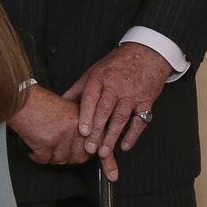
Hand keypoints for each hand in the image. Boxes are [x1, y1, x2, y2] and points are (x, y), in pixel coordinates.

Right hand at [9, 85, 118, 180]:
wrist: (23, 98)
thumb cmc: (42, 103)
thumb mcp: (69, 110)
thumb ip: (81, 128)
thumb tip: (86, 149)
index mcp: (86, 120)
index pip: (102, 144)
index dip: (108, 163)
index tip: (112, 176)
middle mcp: (78, 129)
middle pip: (80, 157)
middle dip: (69, 155)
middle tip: (58, 144)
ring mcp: (63, 136)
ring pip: (61, 160)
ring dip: (51, 155)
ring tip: (44, 139)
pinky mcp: (47, 142)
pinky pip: (44, 160)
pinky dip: (37, 155)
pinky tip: (35, 145)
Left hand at [62, 42, 170, 158]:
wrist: (146, 54)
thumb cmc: (116, 65)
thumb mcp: (94, 72)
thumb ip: (78, 89)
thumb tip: (60, 103)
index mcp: (100, 79)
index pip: (91, 98)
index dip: (86, 115)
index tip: (82, 131)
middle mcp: (116, 86)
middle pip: (105, 111)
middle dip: (97, 131)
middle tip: (90, 148)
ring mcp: (132, 94)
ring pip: (121, 118)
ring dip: (112, 137)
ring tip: (104, 152)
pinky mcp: (146, 101)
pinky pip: (140, 121)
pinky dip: (133, 135)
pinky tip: (124, 146)